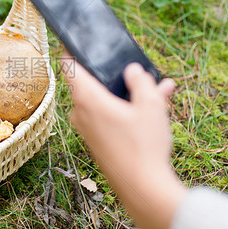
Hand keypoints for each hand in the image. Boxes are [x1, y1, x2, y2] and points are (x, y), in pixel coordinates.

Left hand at [61, 56, 186, 228]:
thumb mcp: (150, 106)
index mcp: (87, 98)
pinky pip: (108, 118)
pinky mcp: (97, 142)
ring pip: (105, 101)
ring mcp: (87, 130)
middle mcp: (81, 113)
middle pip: (90, 83)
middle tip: (132, 67)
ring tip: (158, 88)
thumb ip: (141, 83)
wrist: (142, 189)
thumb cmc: (143, 145)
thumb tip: (133, 70)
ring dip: (126, 93)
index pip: (69, 66)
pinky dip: (126, 110)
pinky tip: (155, 108)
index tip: (74, 39)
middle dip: (112, 74)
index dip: (70, 50)